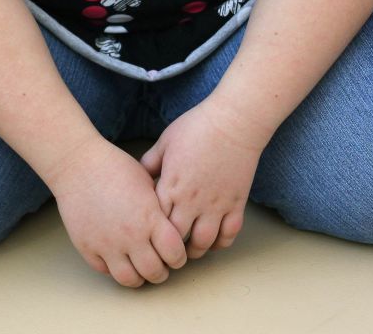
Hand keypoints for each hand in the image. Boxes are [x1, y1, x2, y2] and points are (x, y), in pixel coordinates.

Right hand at [45, 137, 187, 287]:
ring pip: (129, 279)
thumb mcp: (148, 183)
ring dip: (139, 278)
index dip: (179, 257)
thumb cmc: (114, 168)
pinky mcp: (87, 247)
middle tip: (161, 266)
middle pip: (154, 272)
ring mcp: (107, 244)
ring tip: (140, 268)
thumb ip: (161, 209)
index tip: (176, 254)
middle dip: (162, 272)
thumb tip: (172, 226)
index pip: (174, 253)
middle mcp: (131, 235)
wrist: (78, 165)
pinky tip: (119, 259)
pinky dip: (115, 269)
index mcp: (150, 218)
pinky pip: (105, 271)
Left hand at [138, 97, 267, 259]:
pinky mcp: (236, 204)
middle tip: (166, 250)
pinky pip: (229, 234)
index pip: (155, 224)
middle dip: (169, 249)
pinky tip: (213, 240)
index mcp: (170, 187)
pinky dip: (221, 243)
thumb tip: (136, 176)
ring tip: (189, 248)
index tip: (148, 237)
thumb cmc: (196, 128)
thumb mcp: (164, 142)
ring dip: (195, 250)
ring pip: (203, 243)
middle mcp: (191, 201)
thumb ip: (149, 163)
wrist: (234, 122)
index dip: (150, 234)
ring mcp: (216, 205)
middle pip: (176, 240)